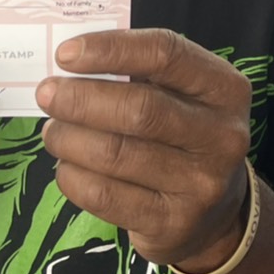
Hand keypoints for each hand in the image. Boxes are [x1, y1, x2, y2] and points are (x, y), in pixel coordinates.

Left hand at [38, 28, 253, 272]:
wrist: (215, 213)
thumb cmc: (186, 135)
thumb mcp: (184, 96)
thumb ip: (141, 74)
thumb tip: (72, 61)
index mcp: (226, 89)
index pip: (167, 54)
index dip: (111, 50)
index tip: (66, 53)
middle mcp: (222, 136)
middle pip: (140, 108)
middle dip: (81, 99)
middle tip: (47, 94)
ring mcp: (200, 184)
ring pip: (116, 154)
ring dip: (69, 138)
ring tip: (53, 131)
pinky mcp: (172, 223)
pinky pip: (105, 195)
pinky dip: (72, 176)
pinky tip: (66, 165)